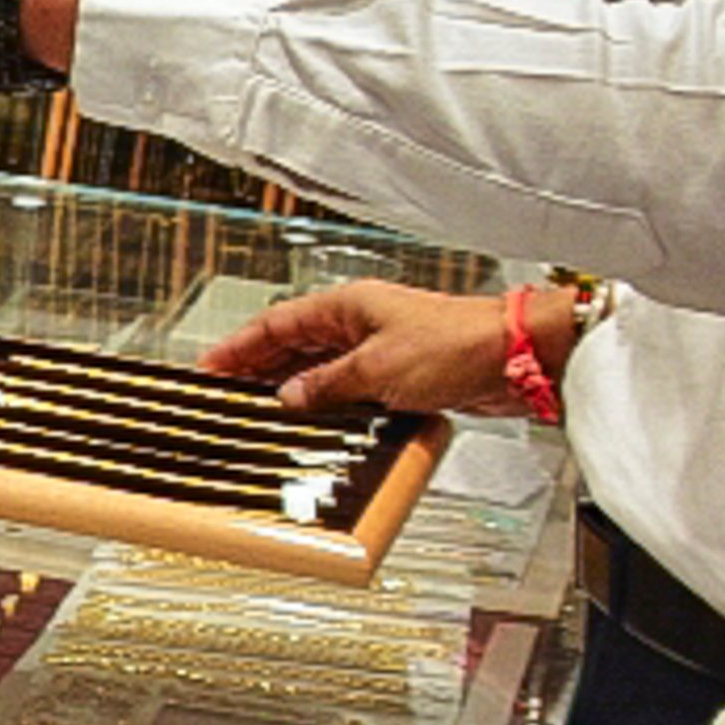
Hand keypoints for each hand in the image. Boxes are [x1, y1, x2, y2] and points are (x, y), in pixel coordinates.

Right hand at [201, 279, 526, 416]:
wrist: (515, 357)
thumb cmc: (456, 344)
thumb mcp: (376, 369)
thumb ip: (325, 384)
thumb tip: (289, 396)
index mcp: (347, 306)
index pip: (276, 323)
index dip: (239, 346)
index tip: (210, 366)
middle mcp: (361, 323)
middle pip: (294, 345)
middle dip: (258, 369)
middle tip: (225, 394)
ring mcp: (381, 349)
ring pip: (320, 368)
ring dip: (292, 388)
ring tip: (260, 411)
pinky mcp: (401, 375)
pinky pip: (349, 388)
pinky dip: (327, 401)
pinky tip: (314, 419)